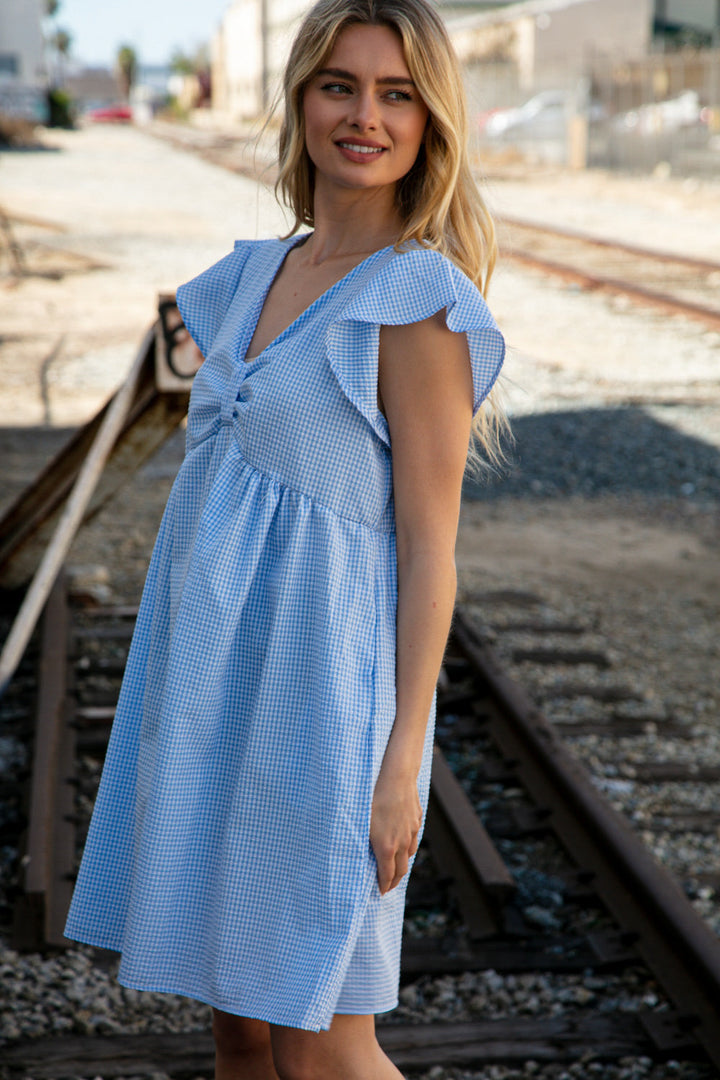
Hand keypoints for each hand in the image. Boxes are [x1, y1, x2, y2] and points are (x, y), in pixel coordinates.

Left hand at [370, 767, 422, 894]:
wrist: (395, 777)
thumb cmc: (373, 798)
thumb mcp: (360, 821)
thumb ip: (359, 841)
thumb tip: (349, 853)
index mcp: (386, 847)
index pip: (387, 875)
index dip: (384, 886)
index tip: (380, 892)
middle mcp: (402, 843)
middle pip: (401, 870)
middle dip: (394, 881)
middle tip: (388, 885)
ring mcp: (411, 831)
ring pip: (409, 854)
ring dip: (402, 863)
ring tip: (394, 866)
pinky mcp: (416, 820)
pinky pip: (413, 838)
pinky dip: (408, 846)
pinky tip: (402, 841)